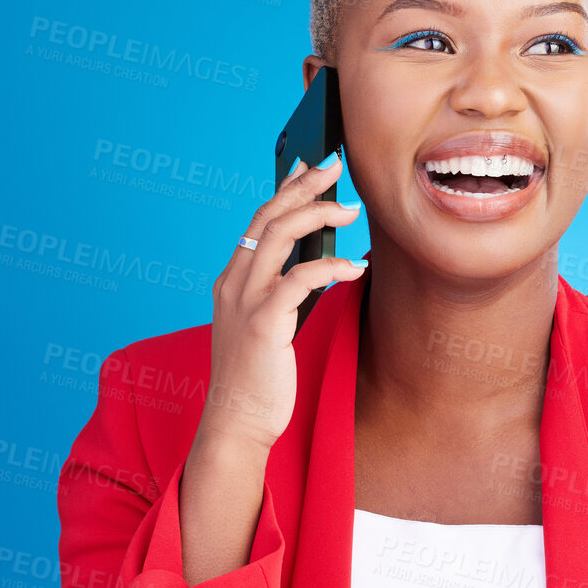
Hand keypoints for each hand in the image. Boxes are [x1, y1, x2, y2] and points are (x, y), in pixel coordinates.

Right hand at [197, 153, 364, 454]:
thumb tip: (316, 261)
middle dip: (304, 187)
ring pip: (279, 236)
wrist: (238, 421)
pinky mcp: (263, 323)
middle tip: (337, 169)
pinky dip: (330, 267)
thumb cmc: (259, 377)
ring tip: (351, 211)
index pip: (259, 220)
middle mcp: (233, 282)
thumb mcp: (268, 324)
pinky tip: (354, 268)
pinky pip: (300, 280)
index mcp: (233, 280)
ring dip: (318, 215)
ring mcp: (245, 301)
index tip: (310, 166)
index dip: (286, 189)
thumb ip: (283, 291)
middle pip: (268, 216)